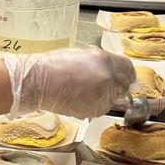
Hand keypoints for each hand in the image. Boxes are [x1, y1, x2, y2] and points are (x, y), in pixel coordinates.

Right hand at [4, 47, 135, 118]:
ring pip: (114, 99)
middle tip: (103, 85)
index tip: (124, 77)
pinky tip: (82, 97)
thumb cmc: (53, 65)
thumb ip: (102, 62)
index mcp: (104, 60)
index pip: (128, 68)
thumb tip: (114, 70)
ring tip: (86, 90)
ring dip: (106, 96)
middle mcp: (106, 78)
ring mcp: (101, 95)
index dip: (126, 73)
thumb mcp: (82, 54)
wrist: (37, 82)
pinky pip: (103, 108)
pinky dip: (96, 104)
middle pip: (124, 86)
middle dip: (117, 86)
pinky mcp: (93, 109)